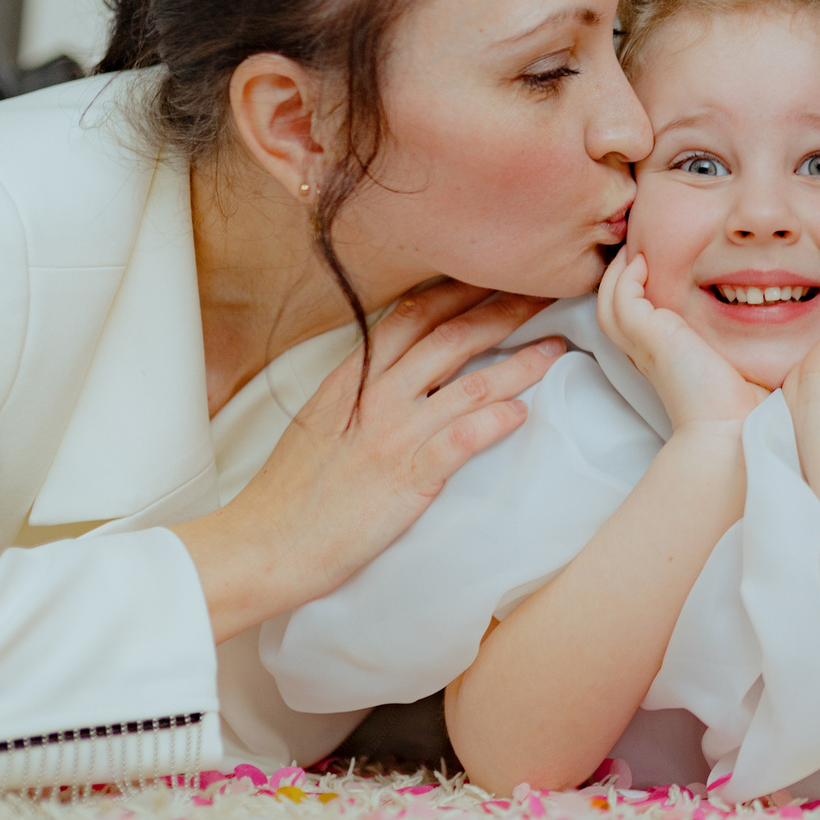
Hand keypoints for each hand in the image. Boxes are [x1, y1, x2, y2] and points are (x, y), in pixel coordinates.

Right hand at [174, 282, 565, 642]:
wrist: (263, 544)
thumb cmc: (292, 490)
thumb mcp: (322, 418)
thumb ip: (361, 386)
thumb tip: (399, 365)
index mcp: (353, 377)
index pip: (414, 315)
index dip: (462, 291)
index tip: (500, 275)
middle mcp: (376, 397)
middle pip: (452, 337)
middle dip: (505, 311)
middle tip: (548, 295)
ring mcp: (393, 436)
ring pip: (470, 384)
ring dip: (521, 363)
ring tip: (556, 349)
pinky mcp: (407, 479)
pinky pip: (461, 440)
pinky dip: (495, 422)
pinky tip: (523, 413)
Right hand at [595, 250, 766, 427]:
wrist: (728, 429)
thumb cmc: (740, 405)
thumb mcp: (734, 363)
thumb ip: (738, 343)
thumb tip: (773, 321)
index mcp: (663, 358)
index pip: (636, 319)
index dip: (639, 292)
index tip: (655, 267)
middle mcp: (647, 352)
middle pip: (612, 308)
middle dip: (621, 276)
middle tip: (639, 251)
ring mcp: (644, 345)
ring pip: (610, 301)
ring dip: (619, 272)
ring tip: (637, 250)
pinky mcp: (650, 337)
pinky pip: (623, 298)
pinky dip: (627, 276)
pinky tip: (645, 261)